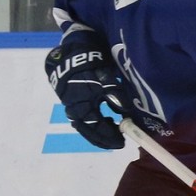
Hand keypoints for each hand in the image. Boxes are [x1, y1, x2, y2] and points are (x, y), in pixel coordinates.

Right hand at [45, 34, 126, 149]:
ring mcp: (72, 106)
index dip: (109, 137)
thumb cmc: (89, 65)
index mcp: (82, 107)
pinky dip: (96, 122)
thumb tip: (125, 114)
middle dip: (104, 139)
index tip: (123, 141)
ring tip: (114, 131)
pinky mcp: (73, 101)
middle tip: (118, 142)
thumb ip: (115, 96)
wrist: (71, 53)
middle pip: (89, 132)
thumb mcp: (105, 79)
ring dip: (100, 131)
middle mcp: (75, 111)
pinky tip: (106, 118)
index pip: (96, 129)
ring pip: (87, 126)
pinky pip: (85, 118)